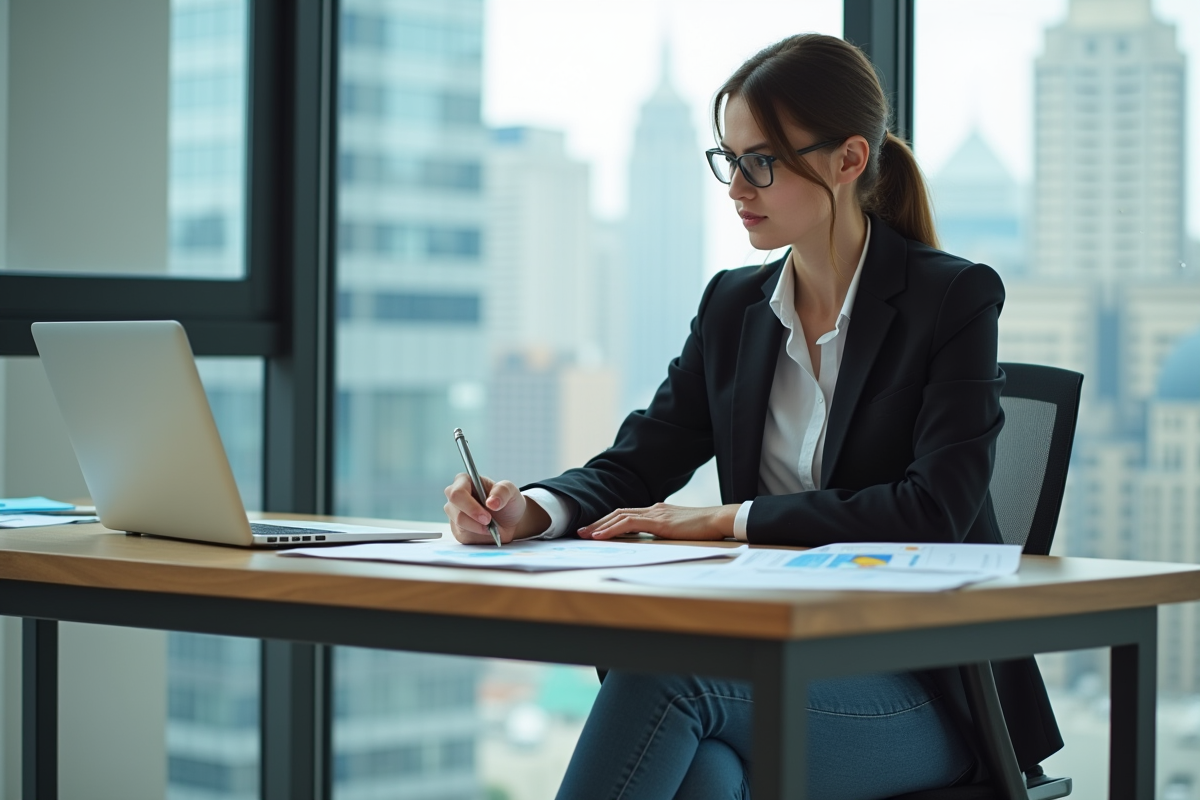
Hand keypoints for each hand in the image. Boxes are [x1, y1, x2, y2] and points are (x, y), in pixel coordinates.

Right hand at [443, 474, 527, 544]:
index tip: (486, 516)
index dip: (470, 505)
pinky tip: (486, 531)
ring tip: (491, 526)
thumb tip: (491, 502)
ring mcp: (454, 513)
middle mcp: (456, 497)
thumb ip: (502, 491)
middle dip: (472, 518)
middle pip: (452, 508)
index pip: (457, 492)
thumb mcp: (511, 491)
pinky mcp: (457, 529)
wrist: (511, 522)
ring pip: (458, 522)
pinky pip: (462, 534)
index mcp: (464, 481)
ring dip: (477, 527)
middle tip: (488, 522)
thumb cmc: (507, 503)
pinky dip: (476, 535)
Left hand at [578, 503, 739, 540]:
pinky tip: (600, 536)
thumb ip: (666, 531)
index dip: (609, 521)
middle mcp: (654, 509)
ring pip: (620, 516)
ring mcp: (655, 514)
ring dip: (600, 526)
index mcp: (658, 511)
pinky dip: (611, 529)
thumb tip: (655, 540)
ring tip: (584, 535)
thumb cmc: (704, 528)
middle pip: (618, 513)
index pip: (627, 513)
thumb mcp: (681, 529)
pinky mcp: (659, 522)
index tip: (594, 529)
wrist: (719, 519)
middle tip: (581, 531)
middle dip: (598, 522)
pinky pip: (629, 523)